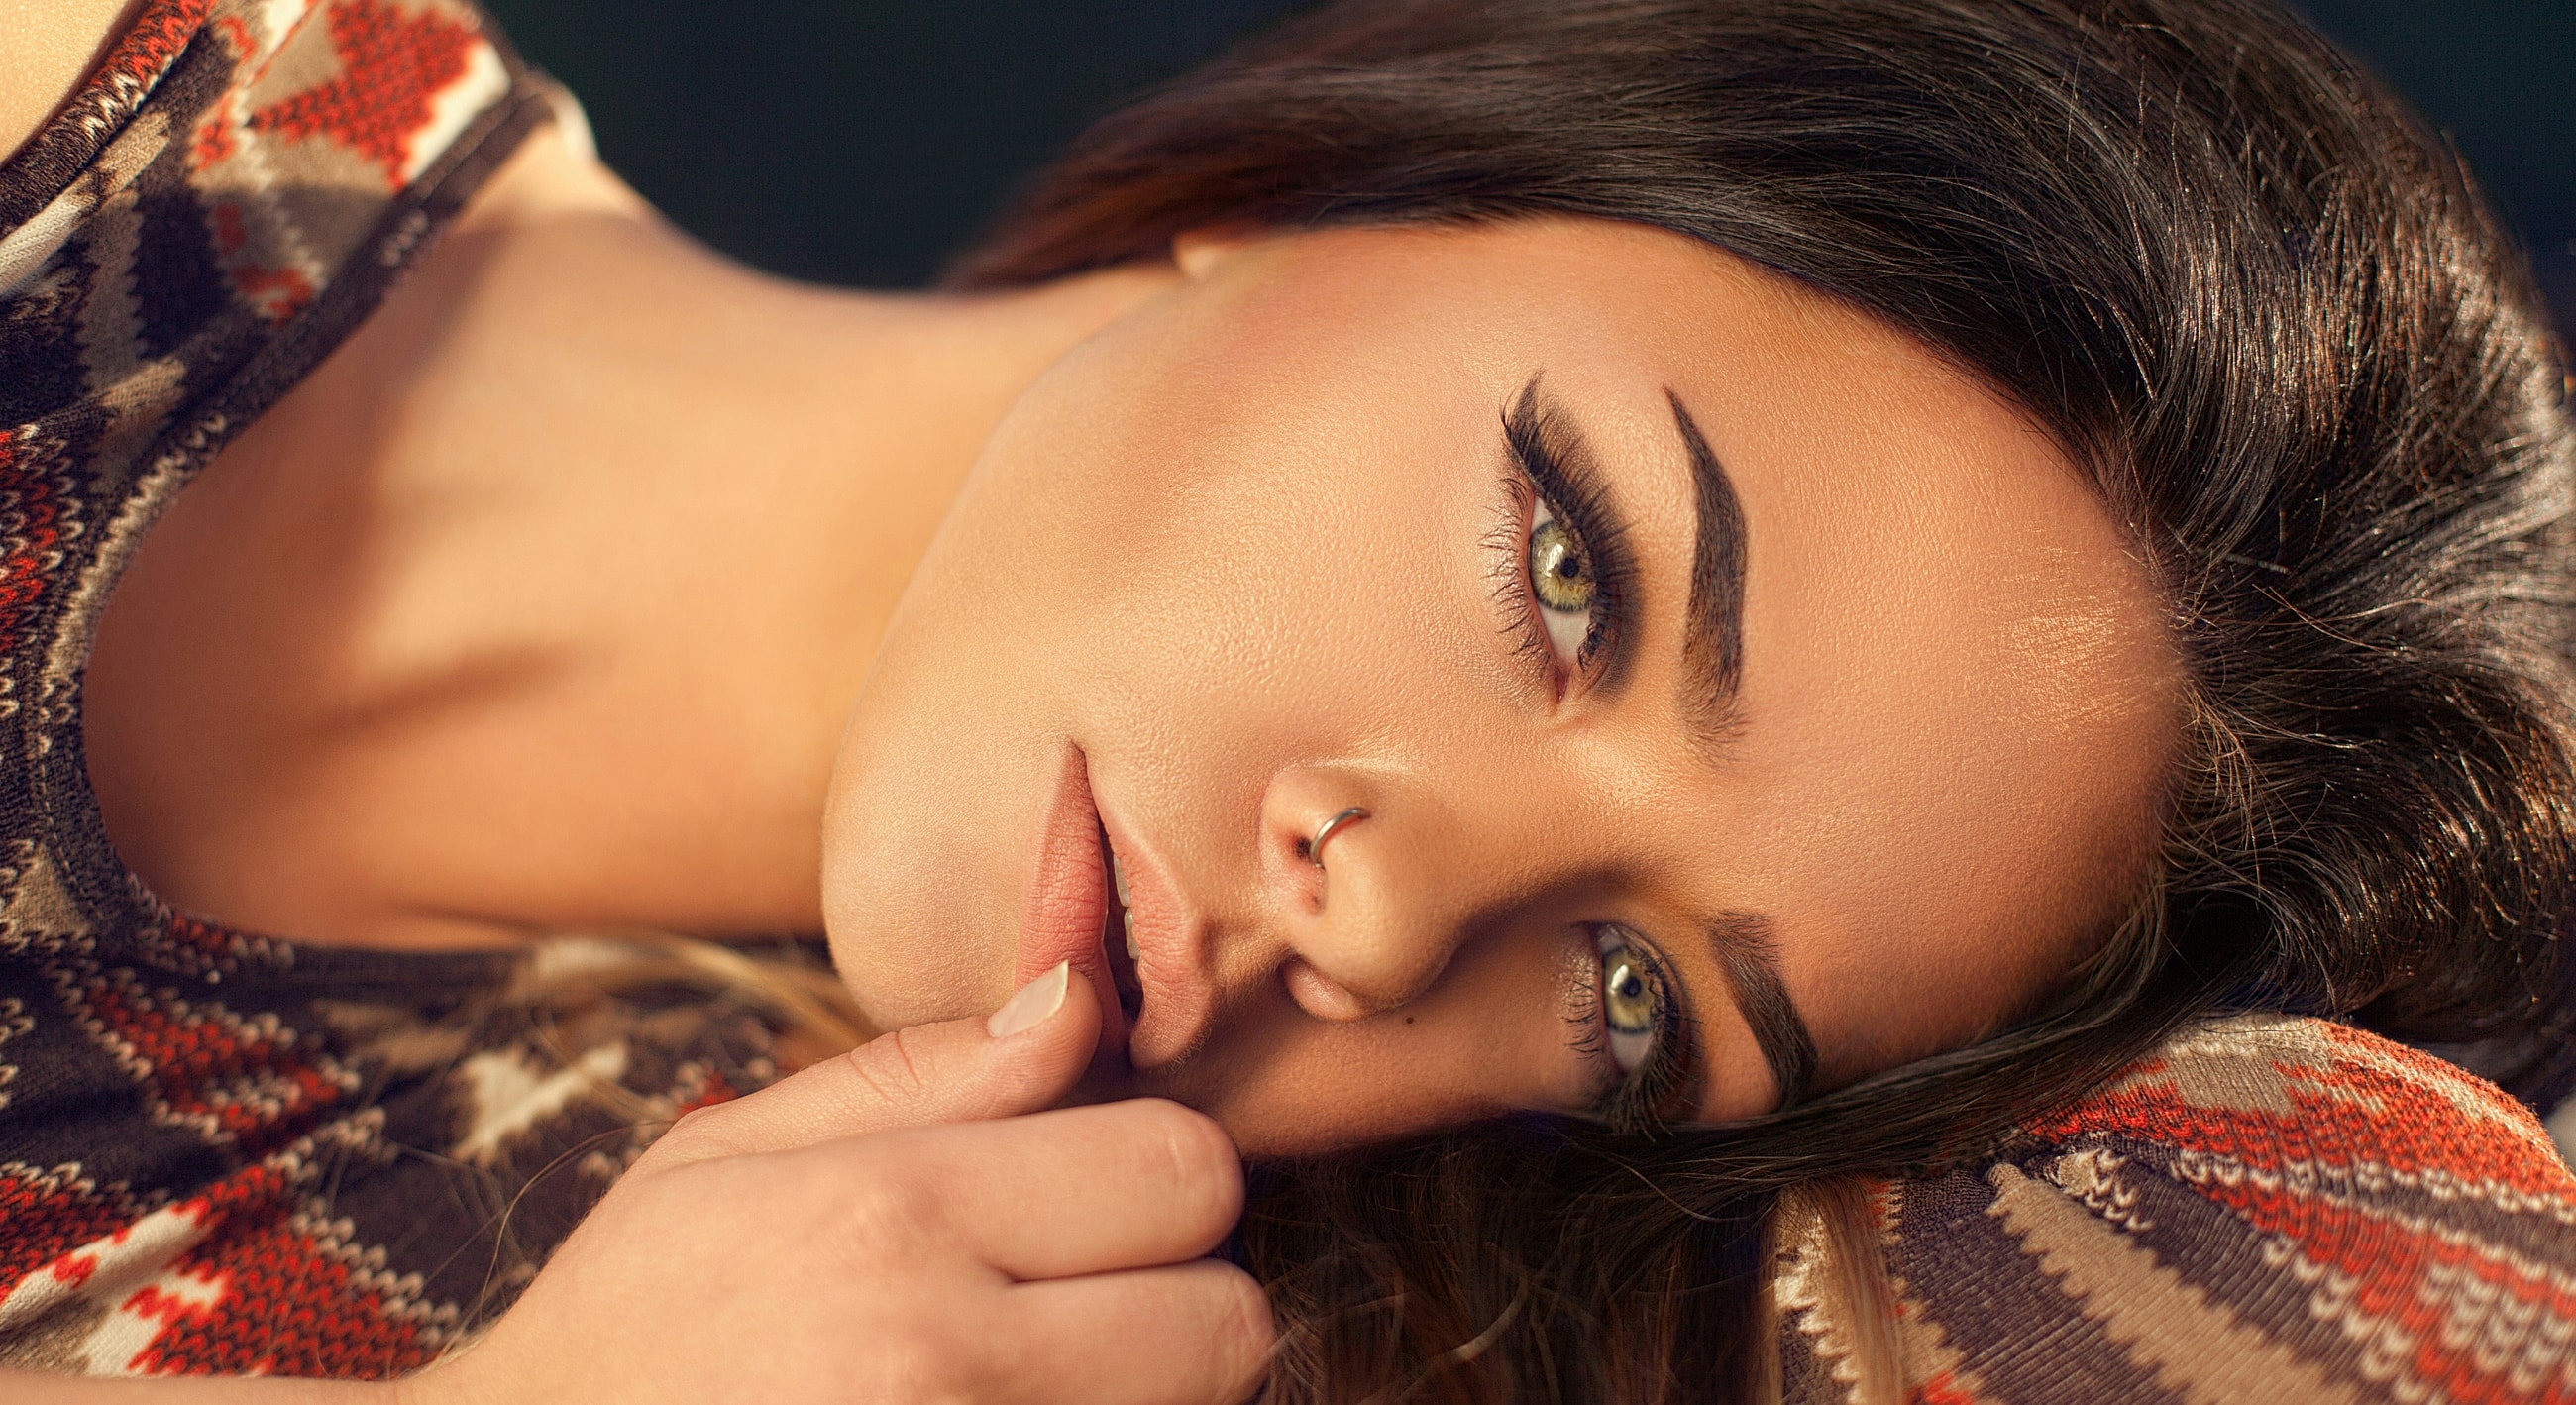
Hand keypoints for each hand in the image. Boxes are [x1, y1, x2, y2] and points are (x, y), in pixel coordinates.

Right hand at [408, 964, 1272, 1404]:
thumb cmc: (628, 1329)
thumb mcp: (724, 1156)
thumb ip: (920, 1074)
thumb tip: (1079, 998)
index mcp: (893, 1218)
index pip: (1185, 1172)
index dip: (1160, 1179)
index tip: (1097, 1199)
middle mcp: (945, 1361)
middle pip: (1229, 1322)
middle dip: (1181, 1304)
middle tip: (1079, 1309)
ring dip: (1141, 1394)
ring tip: (1025, 1376)